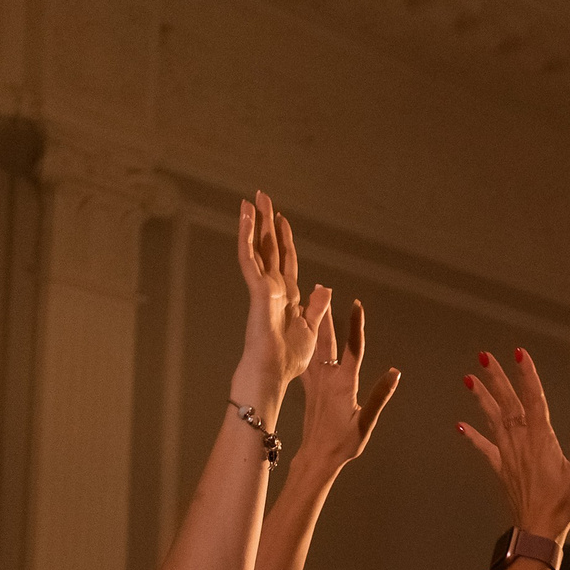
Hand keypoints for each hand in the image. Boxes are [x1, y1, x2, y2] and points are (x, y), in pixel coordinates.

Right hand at [235, 191, 321, 386]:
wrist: (274, 373)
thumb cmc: (288, 359)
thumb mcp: (311, 329)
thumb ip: (316, 306)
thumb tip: (324, 286)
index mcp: (287, 296)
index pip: (286, 260)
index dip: (284, 239)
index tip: (282, 219)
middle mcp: (273, 287)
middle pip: (270, 247)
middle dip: (265, 222)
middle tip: (261, 196)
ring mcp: (263, 287)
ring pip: (257, 248)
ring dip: (253, 223)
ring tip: (249, 199)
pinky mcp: (257, 290)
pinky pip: (249, 258)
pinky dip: (246, 237)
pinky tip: (245, 218)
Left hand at [295, 298, 400, 473]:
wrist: (316, 457)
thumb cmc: (343, 444)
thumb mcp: (366, 422)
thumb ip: (379, 396)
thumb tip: (394, 373)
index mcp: (343, 384)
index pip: (353, 348)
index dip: (356, 325)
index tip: (356, 304)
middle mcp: (328, 378)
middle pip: (328, 339)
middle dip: (326, 313)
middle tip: (322, 289)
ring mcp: (316, 383)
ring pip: (314, 346)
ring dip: (313, 324)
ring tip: (309, 303)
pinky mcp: (309, 389)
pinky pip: (307, 360)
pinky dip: (306, 344)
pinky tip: (301, 336)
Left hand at [458, 349, 569, 540]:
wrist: (538, 532)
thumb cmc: (563, 506)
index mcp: (541, 441)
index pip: (534, 401)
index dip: (527, 376)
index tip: (519, 353)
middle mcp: (521, 444)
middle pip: (508, 405)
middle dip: (497, 379)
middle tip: (484, 357)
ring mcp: (509, 456)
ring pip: (493, 420)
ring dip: (482, 398)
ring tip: (469, 379)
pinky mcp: (503, 470)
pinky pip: (485, 448)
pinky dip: (473, 436)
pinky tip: (461, 426)